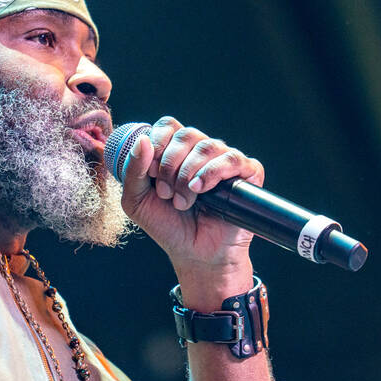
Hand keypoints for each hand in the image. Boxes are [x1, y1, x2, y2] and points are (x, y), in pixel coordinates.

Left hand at [119, 117, 264, 282]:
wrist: (194, 255)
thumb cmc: (167, 227)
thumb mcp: (136, 201)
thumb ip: (133, 171)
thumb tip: (143, 140)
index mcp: (177, 152)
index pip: (168, 126)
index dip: (158, 143)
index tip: (151, 173)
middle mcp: (202, 152)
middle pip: (186, 134)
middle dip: (170, 165)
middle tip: (165, 193)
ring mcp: (225, 162)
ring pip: (207, 146)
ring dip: (188, 174)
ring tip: (183, 201)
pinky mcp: (247, 175)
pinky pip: (233, 159)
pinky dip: (213, 172)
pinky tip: (202, 189)